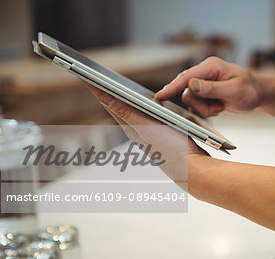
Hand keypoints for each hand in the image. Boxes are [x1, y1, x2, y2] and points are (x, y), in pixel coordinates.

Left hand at [83, 82, 208, 183]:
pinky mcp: (161, 134)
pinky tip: (142, 104)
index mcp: (131, 127)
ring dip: (119, 98)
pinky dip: (138, 105)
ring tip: (108, 87)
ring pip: (129, 110)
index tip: (82, 73)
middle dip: (103, 90)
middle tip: (90, 75)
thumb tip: (107, 97)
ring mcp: (149, 133)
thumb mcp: (148, 129)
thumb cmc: (173, 151)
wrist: (192, 170)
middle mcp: (137, 130)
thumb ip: (128, 113)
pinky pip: (144, 115)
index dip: (95, 87)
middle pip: (116, 105)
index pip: (109, 102)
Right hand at [156, 56, 265, 116]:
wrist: (258, 96)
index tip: (160, 96)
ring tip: (220, 106)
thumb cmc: (250, 90)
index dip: (172, 87)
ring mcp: (203, 83)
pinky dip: (207, 110)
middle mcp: (204, 72)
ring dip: (205, 109)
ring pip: (191, 101)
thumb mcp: (234, 90)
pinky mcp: (204, 92)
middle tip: (218, 106)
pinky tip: (219, 107)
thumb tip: (192, 85)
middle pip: (187, 92)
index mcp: (211, 66)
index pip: (187, 77)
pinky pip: (196, 105)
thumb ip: (212, 88)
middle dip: (200, 104)